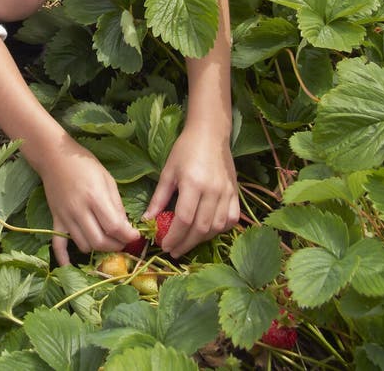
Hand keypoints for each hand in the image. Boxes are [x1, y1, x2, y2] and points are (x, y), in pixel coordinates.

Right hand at [39, 138, 137, 265]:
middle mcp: (80, 210)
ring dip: (98, 248)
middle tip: (123, 240)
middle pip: (100, 241)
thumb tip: (126, 226)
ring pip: (84, 245)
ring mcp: (65, 216)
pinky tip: (69, 266)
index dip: (128, 236)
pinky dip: (63, 258)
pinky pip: (58, 243)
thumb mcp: (107, 179)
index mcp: (95, 197)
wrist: (55, 156)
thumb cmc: (85, 164)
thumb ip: (116, 204)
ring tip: (106, 240)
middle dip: (116, 245)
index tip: (135, 235)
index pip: (115, 227)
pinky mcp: (55, 219)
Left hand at [143, 124, 238, 257]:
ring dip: (201, 239)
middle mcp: (213, 191)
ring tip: (187, 242)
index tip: (164, 246)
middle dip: (186, 243)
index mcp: (193, 184)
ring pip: (217, 227)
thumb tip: (148, 220)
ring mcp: (227, 193)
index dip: (174, 237)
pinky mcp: (235, 193)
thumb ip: (159, 198)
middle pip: (201, 228)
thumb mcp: (168, 171)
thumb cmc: (185, 149)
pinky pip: (231, 219)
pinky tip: (208, 231)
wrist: (210, 133)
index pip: (184, 220)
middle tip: (174, 251)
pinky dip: (220, 229)